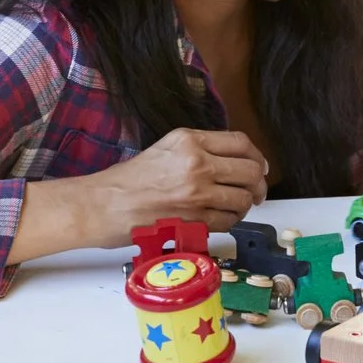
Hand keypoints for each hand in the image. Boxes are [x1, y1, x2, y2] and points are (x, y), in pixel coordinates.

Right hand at [86, 128, 266, 241]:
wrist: (103, 205)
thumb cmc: (128, 180)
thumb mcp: (166, 148)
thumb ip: (200, 150)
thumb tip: (236, 162)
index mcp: (189, 140)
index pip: (241, 143)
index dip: (257, 157)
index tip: (260, 167)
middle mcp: (197, 163)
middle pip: (249, 171)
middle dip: (258, 184)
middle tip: (256, 191)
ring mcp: (196, 193)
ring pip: (243, 198)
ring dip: (245, 205)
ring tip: (237, 206)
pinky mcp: (193, 220)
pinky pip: (229, 221)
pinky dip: (231, 221)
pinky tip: (222, 219)